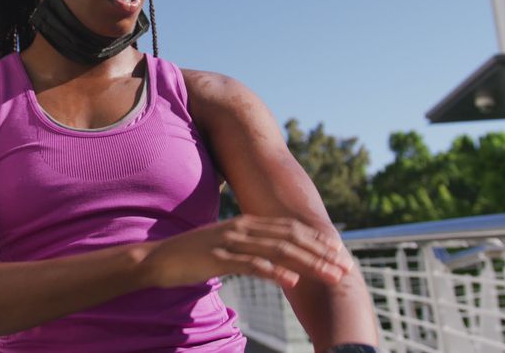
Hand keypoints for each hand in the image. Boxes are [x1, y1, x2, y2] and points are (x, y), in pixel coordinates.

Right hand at [138, 215, 353, 289]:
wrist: (159, 259)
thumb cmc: (192, 256)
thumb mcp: (225, 245)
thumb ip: (248, 246)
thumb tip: (272, 256)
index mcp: (245, 223)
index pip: (289, 227)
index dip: (316, 239)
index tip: (339, 251)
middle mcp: (241, 228)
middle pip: (290, 237)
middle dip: (321, 252)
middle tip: (345, 266)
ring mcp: (230, 242)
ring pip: (279, 250)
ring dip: (309, 264)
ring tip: (330, 276)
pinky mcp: (219, 258)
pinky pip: (252, 264)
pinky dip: (275, 272)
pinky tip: (292, 282)